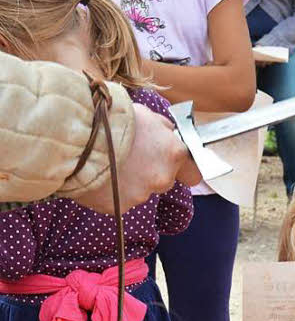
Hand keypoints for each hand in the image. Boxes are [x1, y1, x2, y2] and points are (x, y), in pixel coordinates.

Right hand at [75, 103, 198, 213]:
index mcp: (174, 154)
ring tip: (107, 163)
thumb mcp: (144, 114)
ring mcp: (141, 195)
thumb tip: (169, 134)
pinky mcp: (119, 206)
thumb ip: (163, 128)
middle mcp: (163, 178)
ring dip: (128, 181)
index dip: (179, 167)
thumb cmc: (110, 118)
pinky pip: (118, 200)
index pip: (192, 172)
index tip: (169, 164)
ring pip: (140, 191)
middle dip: (150, 172)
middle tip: (128, 158)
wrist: (75, 135)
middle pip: (163, 181)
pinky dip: (109, 191)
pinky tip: (97, 174)